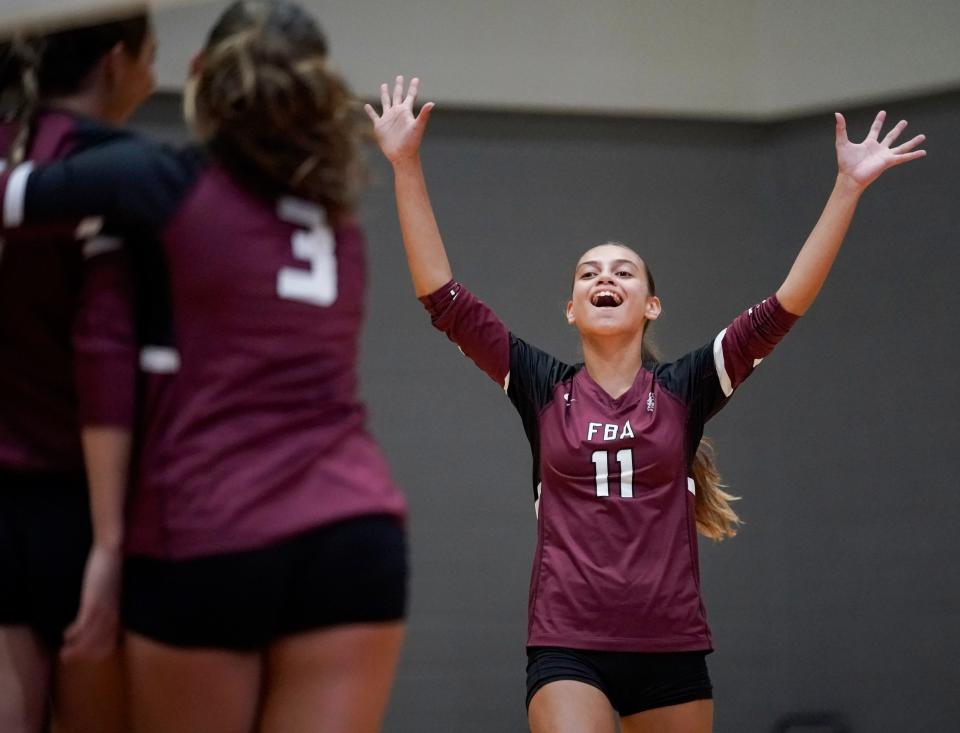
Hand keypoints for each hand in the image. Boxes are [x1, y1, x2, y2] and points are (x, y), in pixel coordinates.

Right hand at [60, 544, 121, 661]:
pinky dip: (74, 632)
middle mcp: (113, 614)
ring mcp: (104, 608)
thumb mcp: (110, 592)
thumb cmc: (110, 570)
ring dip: (76, 648)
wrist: (111, 551)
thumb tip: (99, 616)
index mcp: (117, 613)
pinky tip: (65, 634)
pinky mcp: (94, 601)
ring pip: (91, 638)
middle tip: (66, 658)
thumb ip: (106, 605)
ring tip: (63, 652)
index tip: (82, 657)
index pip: (110, 643)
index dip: (96, 653)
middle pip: (100, 644)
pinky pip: (84, 623)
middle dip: (83, 655)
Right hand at [365, 76, 434, 164]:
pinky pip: (374, 116)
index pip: (410, 96)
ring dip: (385, 94)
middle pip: (397, 96)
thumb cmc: (411, 142)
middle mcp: (397, 113)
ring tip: (384, 85)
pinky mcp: (379, 126)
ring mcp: (388, 119)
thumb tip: (432, 103)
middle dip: (399, 86)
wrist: (402, 155)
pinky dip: (370, 111)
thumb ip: (424, 115)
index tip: (416, 79)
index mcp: (406, 112)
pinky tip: (367, 106)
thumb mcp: (418, 127)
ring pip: (386, 102)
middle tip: (400, 77)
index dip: (413, 87)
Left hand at [835, 110, 925, 189]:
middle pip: (890, 137)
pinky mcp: (889, 162)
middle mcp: (878, 149)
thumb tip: (837, 114)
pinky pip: (904, 157)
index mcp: (868, 144)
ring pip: (902, 147)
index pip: (875, 130)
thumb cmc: (845, 163)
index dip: (879, 121)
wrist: (850, 177)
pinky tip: (923, 152)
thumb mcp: (842, 142)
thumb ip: (841, 128)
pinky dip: (913, 155)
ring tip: (923, 136)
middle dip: (897, 129)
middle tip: (904, 121)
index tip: (883, 113)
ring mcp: (885, 156)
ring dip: (912, 142)